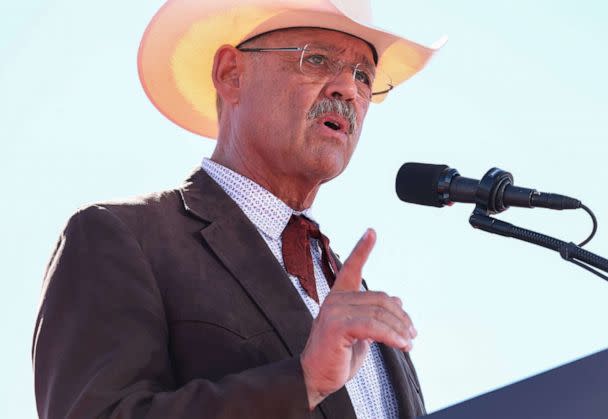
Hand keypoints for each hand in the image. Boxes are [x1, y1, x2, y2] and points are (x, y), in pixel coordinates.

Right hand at [299, 229, 416, 409]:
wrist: (315, 378)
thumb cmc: (336, 357)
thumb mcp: (361, 333)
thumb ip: (374, 315)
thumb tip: (397, 299)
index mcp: (339, 298)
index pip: (351, 268)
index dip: (362, 249)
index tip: (372, 232)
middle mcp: (335, 299)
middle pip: (380, 298)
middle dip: (401, 317)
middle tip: (412, 334)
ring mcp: (334, 311)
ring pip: (380, 312)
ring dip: (400, 330)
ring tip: (409, 343)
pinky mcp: (337, 325)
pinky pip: (373, 327)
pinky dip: (391, 336)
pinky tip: (401, 345)